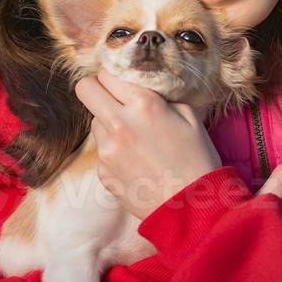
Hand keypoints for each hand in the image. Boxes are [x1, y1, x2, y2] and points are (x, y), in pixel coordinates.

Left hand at [74, 68, 221, 220]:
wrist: (191, 207)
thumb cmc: (197, 159)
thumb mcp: (189, 115)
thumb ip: (161, 97)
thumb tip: (143, 90)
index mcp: (142, 104)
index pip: (106, 74)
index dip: (114, 77)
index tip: (122, 84)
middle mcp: (118, 123)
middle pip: (85, 90)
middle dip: (96, 89)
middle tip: (113, 99)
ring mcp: (107, 150)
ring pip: (93, 122)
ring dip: (108, 123)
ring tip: (134, 138)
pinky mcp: (103, 172)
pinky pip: (101, 150)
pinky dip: (114, 151)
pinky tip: (136, 161)